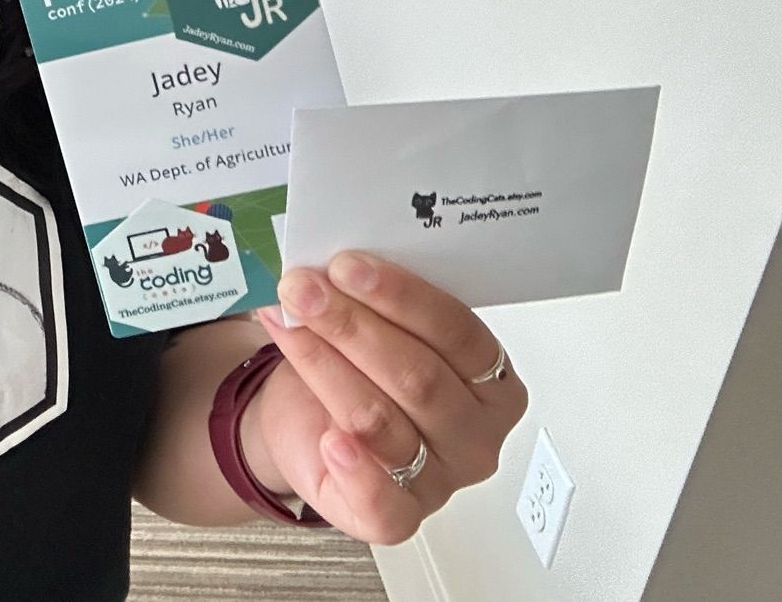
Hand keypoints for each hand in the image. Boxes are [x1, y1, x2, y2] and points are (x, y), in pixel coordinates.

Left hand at [244, 251, 526, 545]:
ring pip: (382, 421)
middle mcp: (474, 435)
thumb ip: (375, 300)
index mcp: (492, 382)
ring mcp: (440, 481)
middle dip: (351, 325)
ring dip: (325, 365)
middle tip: (304, 289)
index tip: (347, 266)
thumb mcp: (375, 324)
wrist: (308, 420)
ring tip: (289, 325)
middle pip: (418, 377)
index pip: (458, 333)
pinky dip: (355, 470)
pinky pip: (384, 506)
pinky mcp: (398, 517)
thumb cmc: (354, 369)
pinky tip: (330, 439)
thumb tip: (340, 269)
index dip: (400, 296)